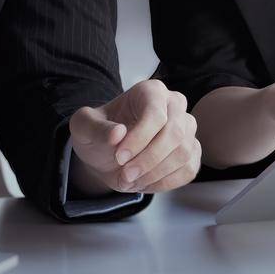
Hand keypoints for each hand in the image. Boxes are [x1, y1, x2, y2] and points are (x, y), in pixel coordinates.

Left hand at [68, 78, 200, 193]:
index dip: (139, 138)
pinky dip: (165, 182)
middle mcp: (174, 105)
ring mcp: (186, 128)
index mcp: (150, 91)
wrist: (107, 154)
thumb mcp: (83, 128)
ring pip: (183, 153)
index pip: (155, 113)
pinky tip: (145, 182)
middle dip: (148, 159)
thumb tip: (118, 132)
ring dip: (155, 173)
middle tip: (125, 175)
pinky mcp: (191, 151)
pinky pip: (188, 169)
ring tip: (130, 179)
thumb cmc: (99, 135)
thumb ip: (96, 128)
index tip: (119, 157)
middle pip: (175, 133)